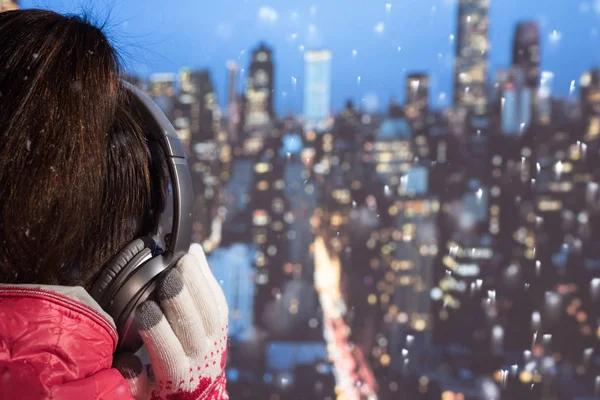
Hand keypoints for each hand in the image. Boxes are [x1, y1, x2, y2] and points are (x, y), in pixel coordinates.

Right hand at [114, 247, 228, 399]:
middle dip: (180, 299)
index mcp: (177, 376)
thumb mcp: (143, 395)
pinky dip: (207, 276)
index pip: (169, 352)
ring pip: (209, 307)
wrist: (201, 395)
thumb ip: (130, 380)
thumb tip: (125, 363)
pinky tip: (195, 255)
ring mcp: (215, 338)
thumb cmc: (164, 391)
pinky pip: (218, 299)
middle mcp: (200, 356)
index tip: (144, 309)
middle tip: (167, 276)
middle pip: (192, 324)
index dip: (157, 330)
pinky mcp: (223, 325)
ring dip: (197, 282)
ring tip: (184, 258)